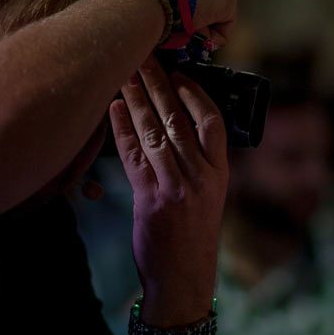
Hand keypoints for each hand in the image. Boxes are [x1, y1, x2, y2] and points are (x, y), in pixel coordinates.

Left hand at [111, 56, 227, 323]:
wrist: (183, 276)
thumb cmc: (194, 235)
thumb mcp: (209, 196)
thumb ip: (198, 163)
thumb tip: (178, 126)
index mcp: (219, 173)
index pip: (212, 122)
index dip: (195, 94)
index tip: (178, 73)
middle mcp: (201, 177)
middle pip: (178, 120)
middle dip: (159, 85)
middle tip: (144, 58)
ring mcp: (176, 187)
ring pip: (154, 132)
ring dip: (136, 100)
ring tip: (124, 75)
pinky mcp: (151, 198)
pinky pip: (134, 156)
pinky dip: (122, 130)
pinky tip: (114, 109)